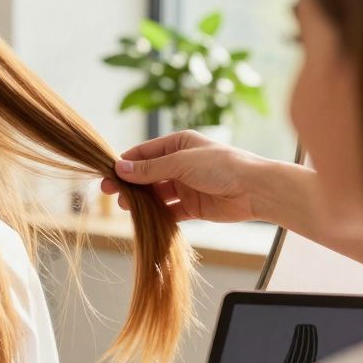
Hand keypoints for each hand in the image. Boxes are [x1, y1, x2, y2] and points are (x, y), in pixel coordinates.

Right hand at [100, 130, 266, 223]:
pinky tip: (144, 218)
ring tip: (126, 206)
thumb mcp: (180, 162)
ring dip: (141, 199)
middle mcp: (180, 164)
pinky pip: (169, 210)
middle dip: (130, 184)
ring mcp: (186, 186)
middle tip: (111, 194)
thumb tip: (120, 169)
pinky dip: (156, 214)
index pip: (144, 154)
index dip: (125, 164)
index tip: (108, 175)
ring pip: (156, 193)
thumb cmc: (221, 166)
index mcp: (178, 145)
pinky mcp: (193, 206)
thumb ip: (150, 169)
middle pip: (147, 175)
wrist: (255, 190)